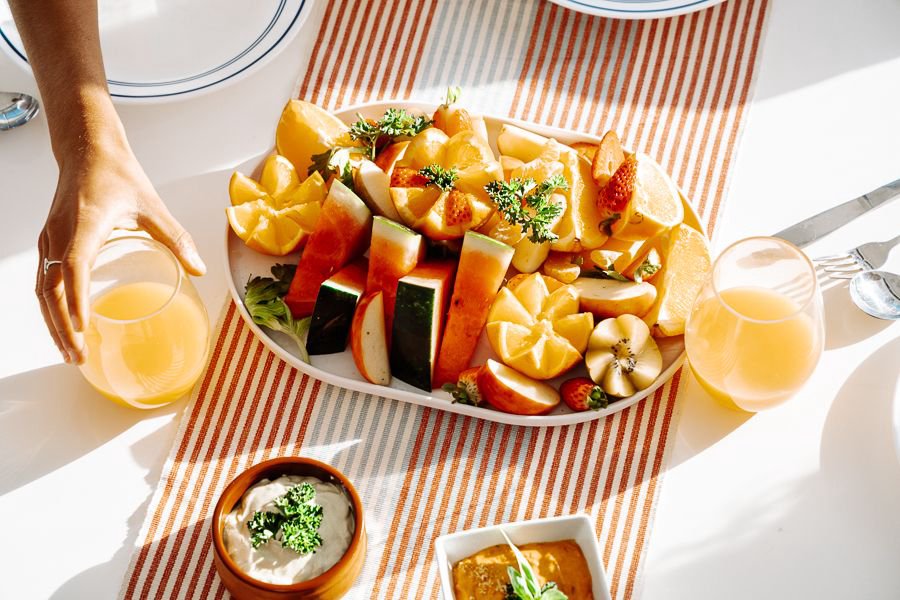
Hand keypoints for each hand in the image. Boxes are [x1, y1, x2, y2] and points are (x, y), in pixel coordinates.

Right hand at [36, 137, 205, 363]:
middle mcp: (60, 234)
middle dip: (62, 327)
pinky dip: (50, 307)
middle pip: (51, 289)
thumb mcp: (153, 205)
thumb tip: (199, 268)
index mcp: (85, 224)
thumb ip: (176, 237)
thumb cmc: (118, 175)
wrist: (86, 149)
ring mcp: (49, 239)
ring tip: (69, 353)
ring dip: (52, 323)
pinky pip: (42, 280)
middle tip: (78, 357)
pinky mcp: (48, 242)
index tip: (84, 329)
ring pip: (42, 289)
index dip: (76, 300)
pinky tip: (63, 327)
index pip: (73, 268)